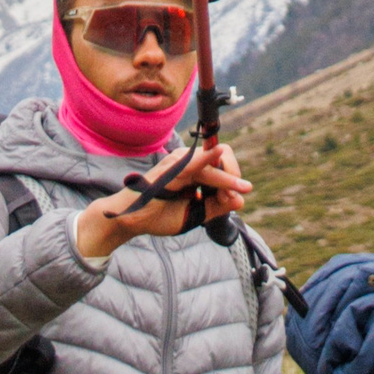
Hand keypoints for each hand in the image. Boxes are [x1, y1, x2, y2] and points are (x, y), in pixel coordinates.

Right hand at [74, 145, 250, 261]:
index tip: (230, 200)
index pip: (223, 164)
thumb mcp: (196, 214)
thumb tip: (240, 200)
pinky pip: (193, 163)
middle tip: (236, 195)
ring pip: (212, 165)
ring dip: (226, 179)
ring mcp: (179, 164)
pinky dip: (207, 158)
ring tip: (235, 190)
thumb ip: (217, 207)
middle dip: (233, 178)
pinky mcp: (171, 170)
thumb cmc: (160, 214)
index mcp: (194, 170)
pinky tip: (218, 152)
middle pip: (222, 159)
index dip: (232, 181)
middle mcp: (188, 163)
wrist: (133, 221)